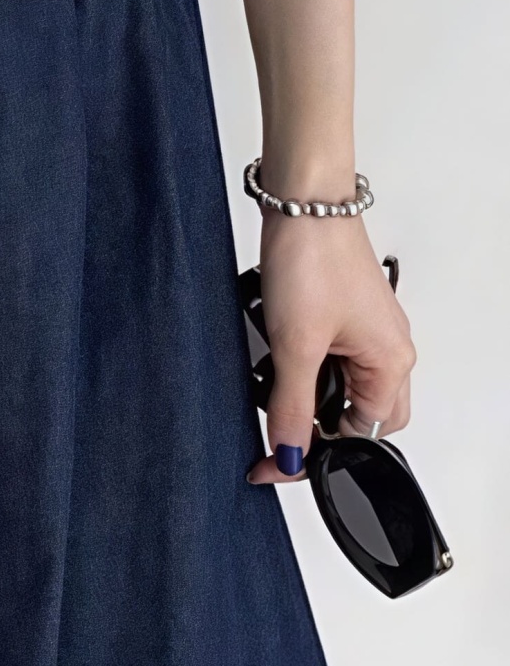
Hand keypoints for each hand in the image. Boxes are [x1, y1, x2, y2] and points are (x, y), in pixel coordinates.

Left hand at [248, 211, 414, 484]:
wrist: (302, 203)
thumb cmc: (313, 258)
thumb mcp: (295, 346)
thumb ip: (291, 407)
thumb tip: (288, 453)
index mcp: (392, 363)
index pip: (363, 436)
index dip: (317, 455)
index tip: (274, 462)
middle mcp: (388, 349)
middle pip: (358, 417)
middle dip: (316, 428)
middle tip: (276, 427)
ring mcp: (366, 332)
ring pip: (340, 389)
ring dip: (306, 395)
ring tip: (275, 381)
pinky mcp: (342, 315)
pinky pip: (328, 359)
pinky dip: (302, 367)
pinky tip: (279, 353)